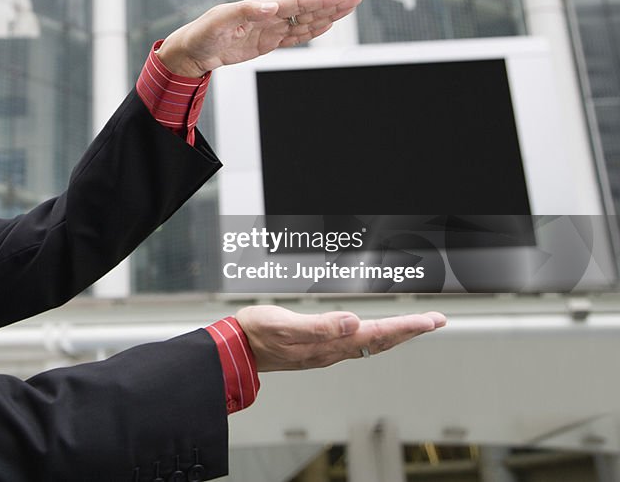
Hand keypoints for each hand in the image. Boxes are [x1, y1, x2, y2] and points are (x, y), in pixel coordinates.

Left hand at [155, 0, 362, 77]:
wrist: (192, 51)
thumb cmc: (202, 33)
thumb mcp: (220, 21)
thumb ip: (245, 12)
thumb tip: (271, 7)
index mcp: (260, 9)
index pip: (296, 3)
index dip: (319, 1)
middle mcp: (268, 16)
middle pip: (306, 10)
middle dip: (331, 5)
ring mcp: (268, 30)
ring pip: (303, 23)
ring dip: (326, 17)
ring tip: (348, 10)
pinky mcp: (266, 44)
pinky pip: (293, 37)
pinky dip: (310, 32)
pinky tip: (325, 26)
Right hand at [235, 305, 445, 371]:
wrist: (237, 349)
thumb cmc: (256, 333)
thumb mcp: (283, 324)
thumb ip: (318, 326)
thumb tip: (351, 322)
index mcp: (328, 344)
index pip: (376, 334)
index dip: (405, 327)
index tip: (429, 320)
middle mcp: (332, 351)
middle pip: (381, 341)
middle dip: (410, 331)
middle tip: (435, 320)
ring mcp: (326, 351)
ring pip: (372, 344)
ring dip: (397, 335)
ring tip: (416, 325)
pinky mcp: (319, 349)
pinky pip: (357, 344)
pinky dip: (376, 337)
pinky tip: (377, 333)